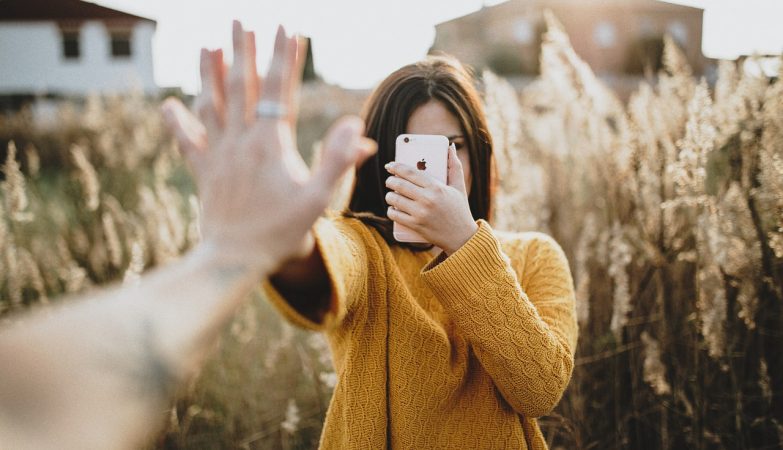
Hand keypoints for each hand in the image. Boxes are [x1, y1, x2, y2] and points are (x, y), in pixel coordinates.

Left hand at [161, 21, 375, 271]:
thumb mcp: (319, 199)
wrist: (235, 259)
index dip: (284, 57)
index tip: (287, 28)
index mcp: (271, 144)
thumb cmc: (281, 232)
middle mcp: (241, 141)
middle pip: (241, 86)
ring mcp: (218, 155)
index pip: (280, 90)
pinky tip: (168, 104)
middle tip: (240, 21)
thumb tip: (357, 127)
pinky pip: (187, 141)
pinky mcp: (203, 172)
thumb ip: (338, 161)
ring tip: (209, 46)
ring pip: (211, 104)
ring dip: (209, 73)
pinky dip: (176, 122)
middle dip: (243, 51)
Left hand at [384, 144, 477, 254]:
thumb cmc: (460, 210)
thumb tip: (451, 147)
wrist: (462, 237)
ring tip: (391, 194)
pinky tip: (393, 208)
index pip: (410, 172)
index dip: (396, 167)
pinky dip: (391, 210)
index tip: (390, 165)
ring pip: (394, 199)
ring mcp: (420, 214)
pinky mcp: (415, 226)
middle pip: (399, 185)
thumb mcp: (459, 187)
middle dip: (390, 180)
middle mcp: (427, 200)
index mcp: (437, 187)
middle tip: (390, 180)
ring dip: (389, 195)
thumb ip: (455, 165)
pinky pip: (395, 215)